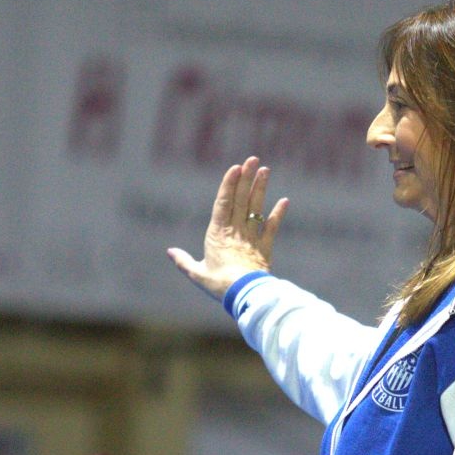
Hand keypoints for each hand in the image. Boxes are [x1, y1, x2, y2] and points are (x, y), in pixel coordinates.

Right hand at [167, 157, 287, 300]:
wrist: (244, 295)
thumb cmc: (218, 285)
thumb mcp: (196, 274)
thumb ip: (183, 261)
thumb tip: (169, 251)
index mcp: (217, 234)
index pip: (223, 203)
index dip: (229, 184)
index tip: (236, 167)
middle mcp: (235, 231)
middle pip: (241, 200)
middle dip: (246, 178)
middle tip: (253, 159)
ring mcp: (251, 239)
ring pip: (256, 209)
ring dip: (260, 189)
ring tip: (265, 170)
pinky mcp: (264, 249)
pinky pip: (271, 229)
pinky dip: (277, 215)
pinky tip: (284, 201)